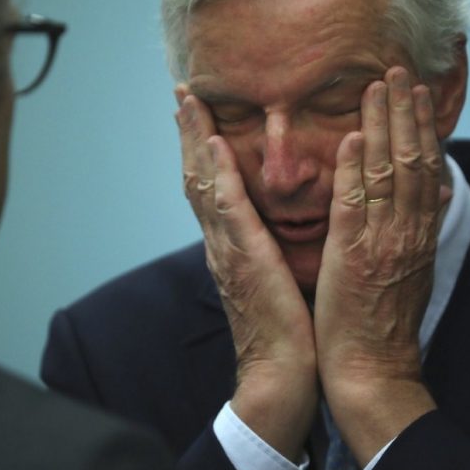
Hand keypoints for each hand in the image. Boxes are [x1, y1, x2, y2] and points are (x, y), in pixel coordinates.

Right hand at [175, 87, 317, 459]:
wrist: (279, 377)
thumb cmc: (287, 335)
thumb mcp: (276, 281)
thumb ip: (270, 251)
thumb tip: (278, 228)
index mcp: (230, 248)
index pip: (211, 188)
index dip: (202, 149)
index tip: (198, 114)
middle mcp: (220, 243)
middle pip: (197, 176)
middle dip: (190, 133)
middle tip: (182, 93)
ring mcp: (227, 249)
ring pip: (204, 183)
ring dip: (196, 139)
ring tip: (189, 102)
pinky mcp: (244, 259)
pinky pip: (229, 209)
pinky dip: (219, 174)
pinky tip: (216, 144)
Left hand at [313, 66, 449, 464]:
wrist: (373, 369)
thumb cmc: (386, 323)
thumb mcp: (415, 270)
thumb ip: (420, 227)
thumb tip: (434, 192)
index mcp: (419, 233)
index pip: (425, 168)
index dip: (422, 127)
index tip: (416, 92)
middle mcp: (407, 232)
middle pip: (411, 159)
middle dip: (405, 111)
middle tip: (398, 71)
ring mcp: (383, 242)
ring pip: (388, 173)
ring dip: (383, 126)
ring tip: (378, 86)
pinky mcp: (353, 257)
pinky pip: (356, 205)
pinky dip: (355, 169)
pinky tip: (352, 138)